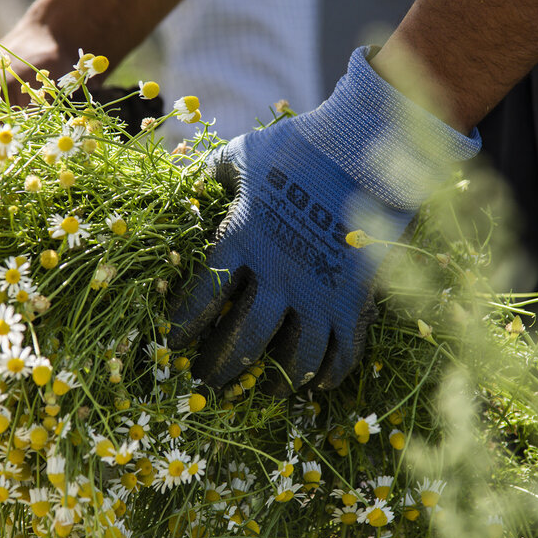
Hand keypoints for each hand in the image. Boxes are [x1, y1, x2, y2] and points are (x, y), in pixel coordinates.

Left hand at [168, 47, 480, 392]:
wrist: (363, 146)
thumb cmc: (296, 146)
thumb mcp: (242, 155)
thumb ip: (212, 173)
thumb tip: (186, 176)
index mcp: (240, 242)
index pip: (201, 301)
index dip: (184, 327)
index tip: (173, 342)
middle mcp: (275, 277)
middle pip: (242, 342)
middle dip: (222, 368)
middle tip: (211, 383)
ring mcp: (318, 291)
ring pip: (295, 359)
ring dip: (277, 382)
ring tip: (267, 391)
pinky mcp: (355, 297)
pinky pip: (343, 350)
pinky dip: (330, 372)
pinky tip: (319, 382)